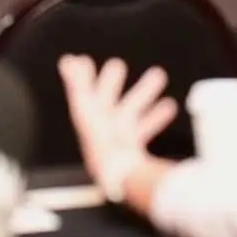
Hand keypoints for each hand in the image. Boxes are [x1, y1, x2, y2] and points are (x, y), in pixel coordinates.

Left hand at [58, 55, 177, 198]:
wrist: (121, 176)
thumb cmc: (103, 143)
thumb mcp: (86, 108)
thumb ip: (77, 84)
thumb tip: (66, 61)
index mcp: (88, 117)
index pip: (81, 91)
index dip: (80, 76)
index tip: (81, 60)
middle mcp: (102, 126)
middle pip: (106, 99)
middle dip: (112, 81)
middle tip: (117, 65)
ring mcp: (118, 136)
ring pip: (132, 108)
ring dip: (144, 92)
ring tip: (159, 74)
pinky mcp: (134, 147)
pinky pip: (146, 127)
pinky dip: (156, 116)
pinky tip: (169, 106)